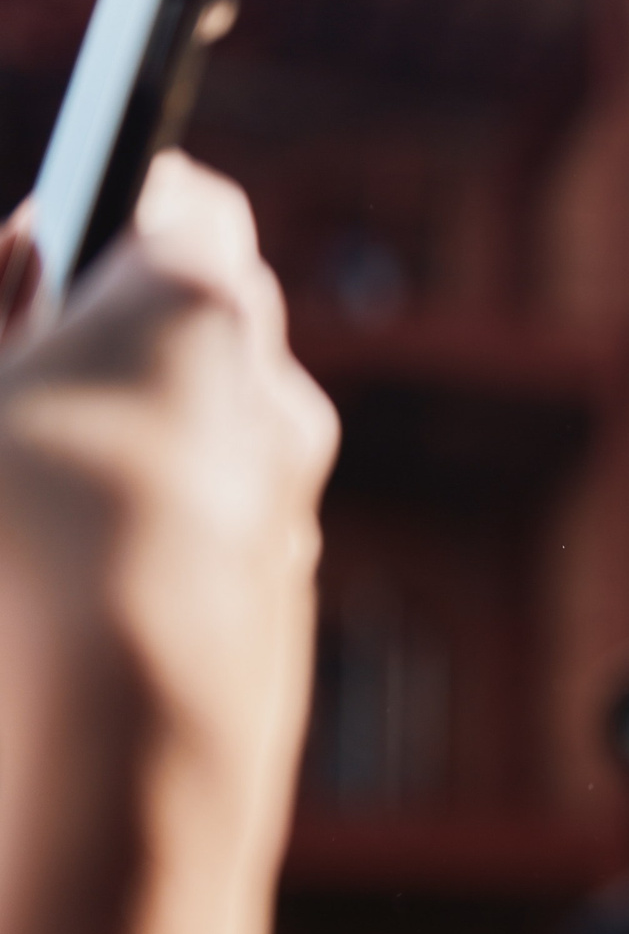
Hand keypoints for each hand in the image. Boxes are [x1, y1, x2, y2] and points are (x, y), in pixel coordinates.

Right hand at [0, 154, 337, 795]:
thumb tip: (32, 246)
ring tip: (53, 492)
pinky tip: (95, 579)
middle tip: (45, 366)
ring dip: (153, 440)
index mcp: (196, 304)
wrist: (121, 729)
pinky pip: (225, 533)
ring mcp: (295, 500)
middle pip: (213, 319)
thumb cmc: (13, 537)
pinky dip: (170, 533)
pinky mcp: (290, 596)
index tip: (68, 231)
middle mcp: (275, 391)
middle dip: (133, 330)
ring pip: (221, 434)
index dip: (122, 207)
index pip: (185, 204)